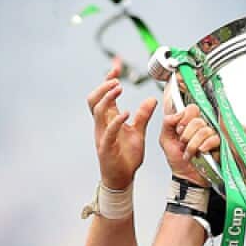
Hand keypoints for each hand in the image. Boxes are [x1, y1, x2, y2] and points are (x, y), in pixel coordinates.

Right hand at [87, 60, 157, 189]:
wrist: (122, 179)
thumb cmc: (127, 157)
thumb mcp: (138, 132)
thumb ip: (143, 116)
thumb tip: (152, 99)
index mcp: (109, 120)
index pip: (104, 96)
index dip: (108, 80)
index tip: (116, 67)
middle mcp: (102, 125)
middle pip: (94, 100)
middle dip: (103, 86)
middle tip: (116, 80)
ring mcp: (102, 136)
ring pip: (97, 111)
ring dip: (107, 97)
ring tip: (118, 89)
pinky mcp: (106, 147)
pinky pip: (108, 131)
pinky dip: (116, 120)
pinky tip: (126, 113)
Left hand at [160, 103, 219, 185]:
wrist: (185, 176)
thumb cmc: (178, 159)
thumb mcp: (165, 139)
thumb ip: (168, 123)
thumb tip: (177, 113)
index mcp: (189, 122)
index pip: (192, 108)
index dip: (185, 117)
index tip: (179, 129)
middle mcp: (202, 126)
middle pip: (198, 120)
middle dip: (187, 134)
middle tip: (183, 143)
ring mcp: (211, 135)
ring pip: (205, 130)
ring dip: (194, 144)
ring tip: (190, 152)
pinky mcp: (219, 144)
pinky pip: (215, 139)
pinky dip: (205, 146)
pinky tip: (200, 152)